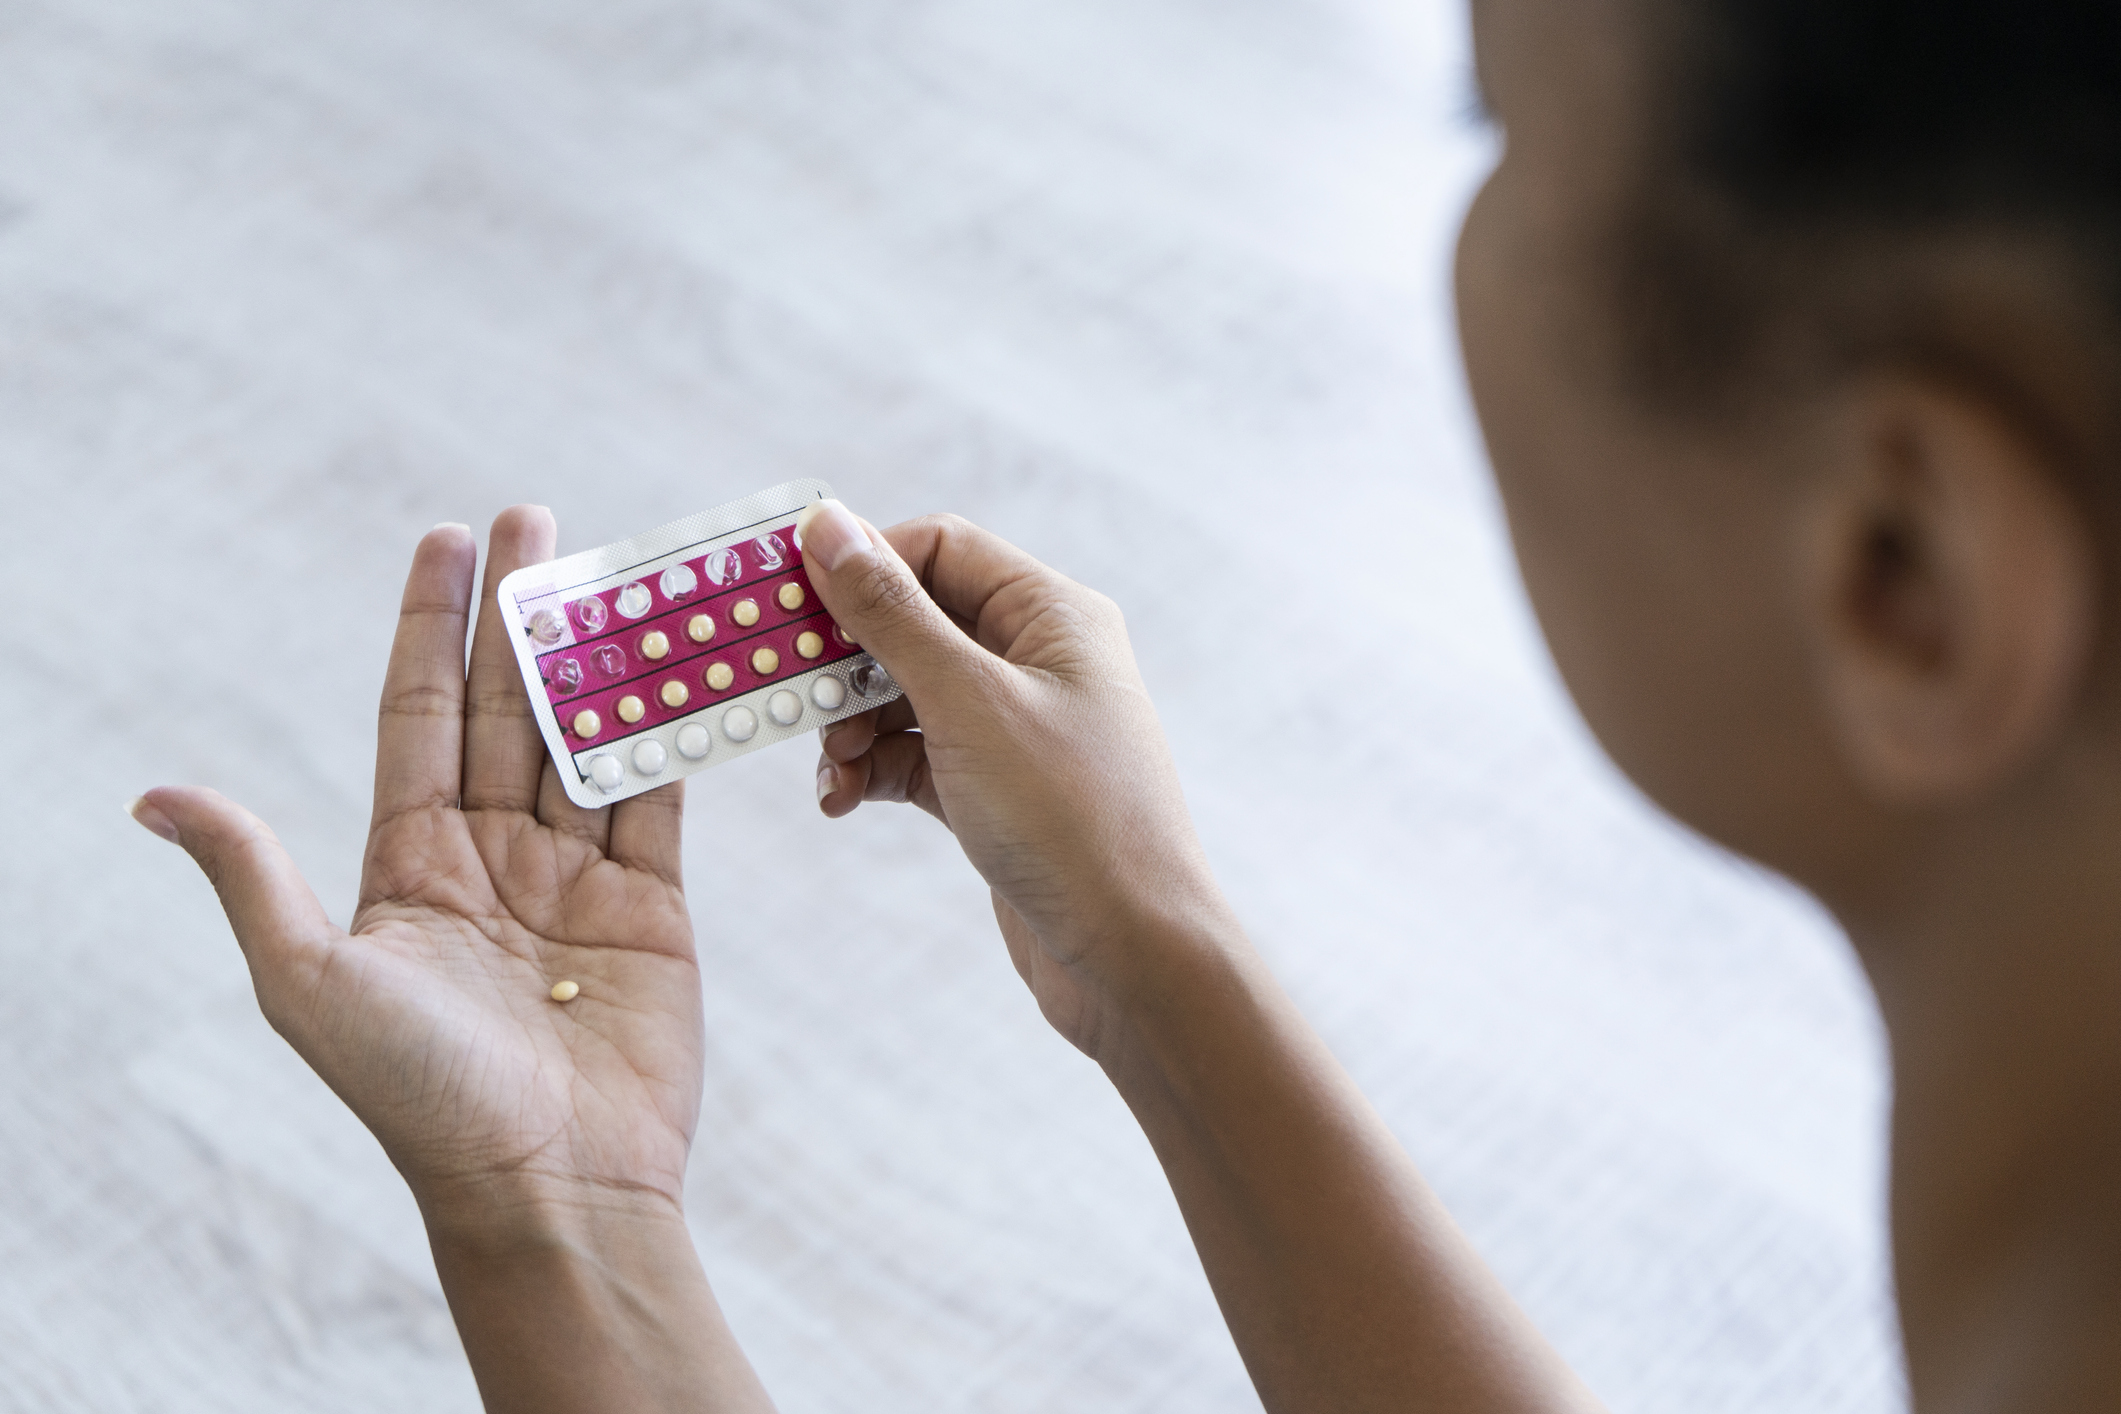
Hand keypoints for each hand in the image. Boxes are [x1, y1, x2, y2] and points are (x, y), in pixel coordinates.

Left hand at [130, 509, 701, 1227]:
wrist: (553, 1187)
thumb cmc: (422, 1098)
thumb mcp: (314, 983)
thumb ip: (255, 877)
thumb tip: (156, 798)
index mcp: (412, 866)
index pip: (419, 717)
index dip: (430, 626)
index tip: (448, 537)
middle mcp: (494, 859)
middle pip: (508, 710)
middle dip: (520, 615)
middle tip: (537, 519)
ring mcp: (577, 878)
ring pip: (588, 739)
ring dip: (600, 656)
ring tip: (614, 571)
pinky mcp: (654, 906)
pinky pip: (658, 797)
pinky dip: (671, 730)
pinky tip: (677, 666)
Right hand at [800, 501, 1237, 1056]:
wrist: (1131, 957)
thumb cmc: (1071, 818)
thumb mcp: (967, 702)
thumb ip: (891, 614)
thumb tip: (827, 526)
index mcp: (1053, 615)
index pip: (939, 549)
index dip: (862, 566)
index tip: (789, 602)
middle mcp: (1039, 660)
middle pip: (915, 622)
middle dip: (847, 658)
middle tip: (793, 694)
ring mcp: (1017, 728)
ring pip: (905, 695)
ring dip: (851, 724)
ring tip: (830, 766)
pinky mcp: (995, 790)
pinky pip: (914, 755)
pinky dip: (872, 769)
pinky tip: (841, 798)